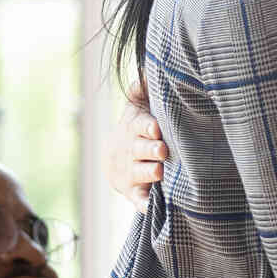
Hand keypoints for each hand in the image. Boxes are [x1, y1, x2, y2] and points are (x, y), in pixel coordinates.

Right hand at [107, 79, 169, 205]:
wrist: (115, 162)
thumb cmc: (136, 130)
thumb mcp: (136, 108)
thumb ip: (141, 91)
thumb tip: (146, 70)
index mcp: (135, 129)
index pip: (140, 125)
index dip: (147, 127)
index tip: (156, 127)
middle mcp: (132, 151)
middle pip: (141, 150)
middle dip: (151, 149)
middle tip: (162, 149)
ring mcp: (133, 173)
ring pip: (141, 173)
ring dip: (149, 172)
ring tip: (159, 171)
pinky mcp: (135, 193)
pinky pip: (139, 200)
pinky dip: (145, 204)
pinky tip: (153, 207)